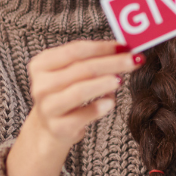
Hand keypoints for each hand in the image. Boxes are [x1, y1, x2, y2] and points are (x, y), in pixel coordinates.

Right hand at [6, 41, 142, 175]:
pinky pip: (82, 115)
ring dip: (103, 84)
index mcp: (42, 64)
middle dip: (112, 63)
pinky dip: (98, 108)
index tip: (125, 46)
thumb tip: (125, 50)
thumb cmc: (66, 94)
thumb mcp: (71, 74)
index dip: (103, 47)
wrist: (50, 129)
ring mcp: (48, 107)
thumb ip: (92, 60)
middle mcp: (41, 85)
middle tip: (134, 60)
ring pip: (80, 91)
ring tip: (120, 80)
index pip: (76, 50)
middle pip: (81, 69)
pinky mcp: (59, 127)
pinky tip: (110, 103)